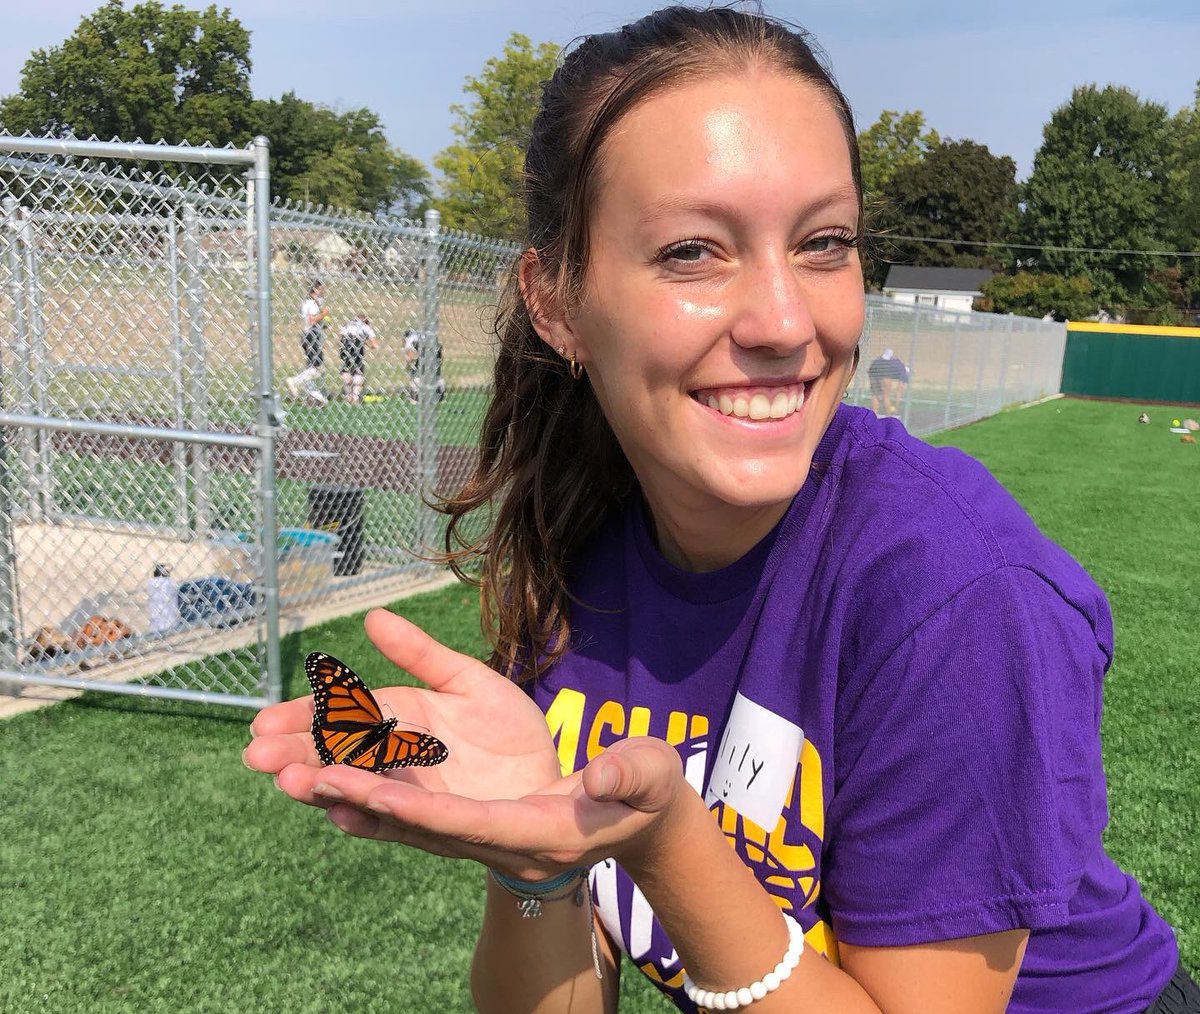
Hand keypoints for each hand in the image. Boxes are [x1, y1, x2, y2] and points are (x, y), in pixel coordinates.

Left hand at [244, 608, 687, 877]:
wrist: (633, 820)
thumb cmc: (644, 792)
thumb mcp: (650, 775)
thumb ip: (632, 772)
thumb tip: (605, 774)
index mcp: (537, 831)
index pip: (464, 821)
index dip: (409, 806)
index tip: (354, 786)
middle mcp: (498, 839)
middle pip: (414, 822)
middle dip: (354, 797)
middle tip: (290, 773)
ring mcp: (482, 833)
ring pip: (402, 817)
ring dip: (346, 794)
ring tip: (286, 773)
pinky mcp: (473, 820)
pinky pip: (411, 813)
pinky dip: (369, 799)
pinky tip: (326, 786)